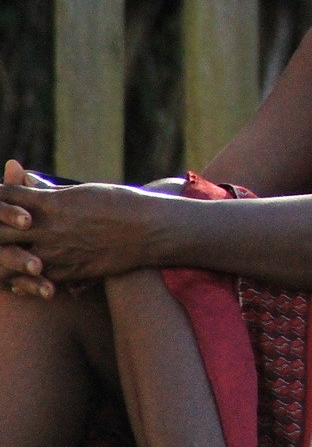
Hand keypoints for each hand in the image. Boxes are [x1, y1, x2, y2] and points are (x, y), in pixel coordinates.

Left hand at [0, 173, 150, 282]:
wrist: (151, 230)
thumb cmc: (121, 203)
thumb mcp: (84, 191)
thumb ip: (49, 191)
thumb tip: (25, 180)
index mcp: (52, 203)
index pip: (6, 197)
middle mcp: (48, 229)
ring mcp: (55, 254)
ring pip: (12, 258)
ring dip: (6, 254)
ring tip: (7, 251)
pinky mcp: (67, 273)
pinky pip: (34, 277)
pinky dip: (25, 274)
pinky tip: (27, 269)